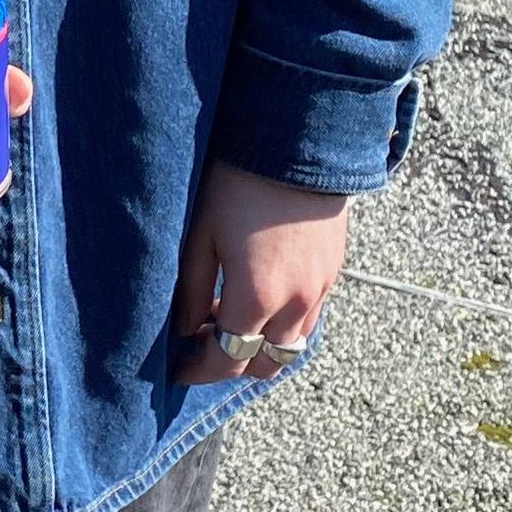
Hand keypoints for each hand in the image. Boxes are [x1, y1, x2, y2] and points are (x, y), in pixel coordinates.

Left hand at [169, 160, 350, 383]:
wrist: (296, 140)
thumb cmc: (238, 182)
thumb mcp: (201, 234)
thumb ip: (193, 290)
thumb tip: (186, 329)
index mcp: (258, 297)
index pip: (227, 360)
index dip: (199, 370)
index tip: (177, 368)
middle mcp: (296, 303)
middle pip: (265, 365)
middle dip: (232, 365)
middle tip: (203, 343)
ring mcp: (321, 289)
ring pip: (293, 346)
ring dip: (261, 345)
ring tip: (231, 317)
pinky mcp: (334, 271)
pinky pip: (311, 318)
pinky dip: (285, 324)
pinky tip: (262, 297)